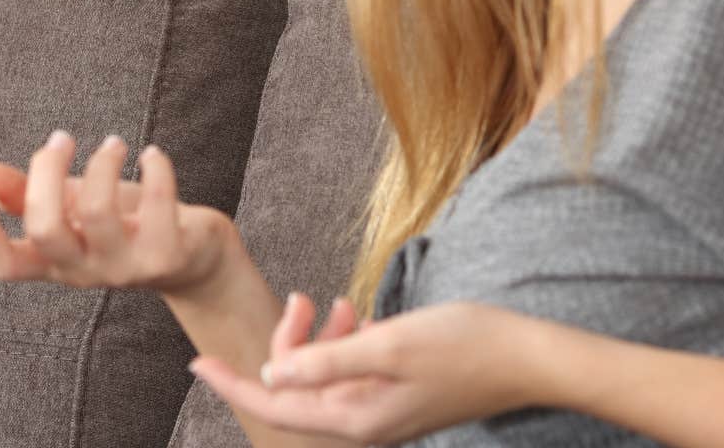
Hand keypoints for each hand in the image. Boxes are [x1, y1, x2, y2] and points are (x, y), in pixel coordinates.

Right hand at [0, 131, 236, 297]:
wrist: (194, 261)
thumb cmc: (125, 227)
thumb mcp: (74, 209)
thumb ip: (30, 194)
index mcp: (54, 263)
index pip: (3, 265)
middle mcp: (84, 272)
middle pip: (47, 229)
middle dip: (47, 170)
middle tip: (61, 139)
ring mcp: (126, 268)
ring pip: (98, 212)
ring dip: (102, 162)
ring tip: (115, 144)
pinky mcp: (166, 256)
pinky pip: (156, 205)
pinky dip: (155, 169)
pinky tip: (153, 155)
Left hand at [189, 300, 552, 444]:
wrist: (527, 358)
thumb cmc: (464, 346)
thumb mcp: (389, 345)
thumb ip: (327, 363)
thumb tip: (273, 379)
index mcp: (356, 420)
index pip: (275, 406)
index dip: (231, 384)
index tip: (195, 362)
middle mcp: (364, 424)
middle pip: (296, 388)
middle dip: (290, 342)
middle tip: (305, 298)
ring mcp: (381, 412)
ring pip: (322, 376)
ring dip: (320, 338)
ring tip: (341, 303)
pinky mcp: (396, 395)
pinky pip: (350, 372)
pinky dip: (346, 342)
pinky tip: (359, 314)